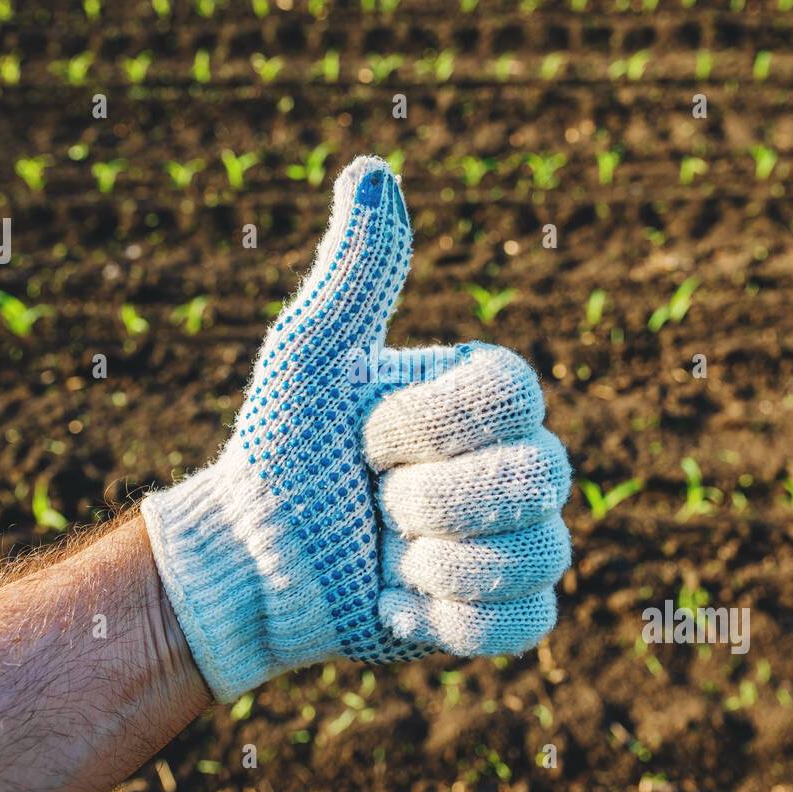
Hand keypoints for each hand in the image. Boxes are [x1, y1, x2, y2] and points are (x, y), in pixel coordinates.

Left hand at [141, 156, 571, 702]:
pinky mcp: (506, 610)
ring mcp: (520, 538)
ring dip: (433, 564)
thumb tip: (372, 170)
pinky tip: (393, 603)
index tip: (365, 436)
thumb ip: (353, 274)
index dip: (430, 425)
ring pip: (537, 556)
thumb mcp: (308, 358)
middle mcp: (520, 461)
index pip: (517, 397)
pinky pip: (526, 621)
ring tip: (382, 555)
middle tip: (371, 501)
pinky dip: (448, 620)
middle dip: (428, 501)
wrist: (251, 562)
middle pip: (541, 479)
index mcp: (485, 397)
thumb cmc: (279, 451)